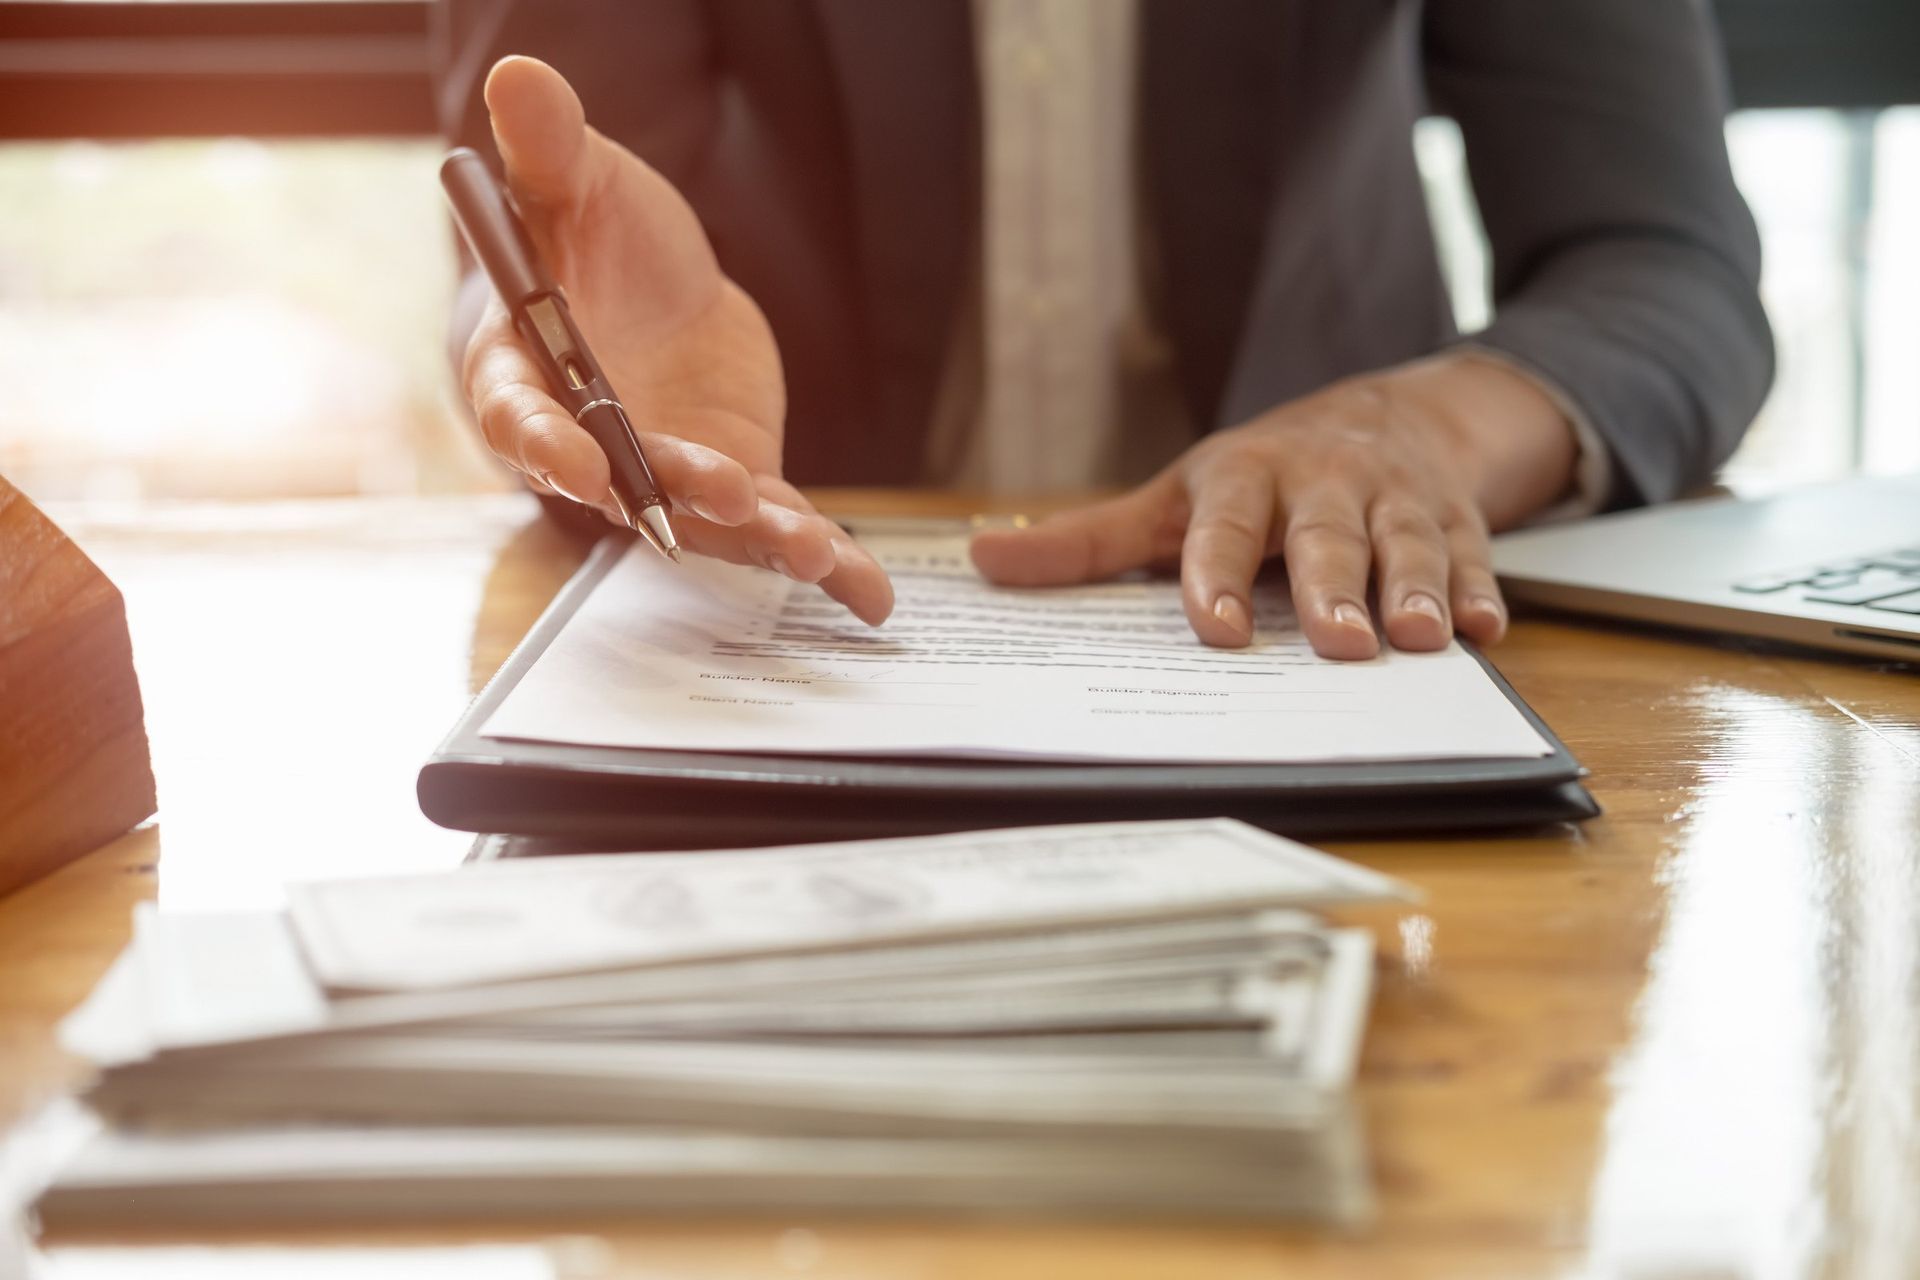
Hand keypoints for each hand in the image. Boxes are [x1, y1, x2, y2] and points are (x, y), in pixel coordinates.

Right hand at [462, 57, 892, 624]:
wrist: (655, 282)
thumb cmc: (590, 235)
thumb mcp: (580, 182)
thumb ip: (550, 148)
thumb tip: (518, 77)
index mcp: (525, 374)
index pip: (521, 417)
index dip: (545, 443)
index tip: (578, 463)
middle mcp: (590, 445)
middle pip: (625, 483)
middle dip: (674, 492)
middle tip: (727, 491)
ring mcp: (665, 474)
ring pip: (705, 521)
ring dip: (757, 539)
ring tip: (815, 552)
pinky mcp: (733, 484)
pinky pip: (774, 527)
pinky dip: (824, 562)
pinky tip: (872, 597)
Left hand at [970, 353, 1579, 657]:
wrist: (1387, 413)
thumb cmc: (1261, 476)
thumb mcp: (1174, 497)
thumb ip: (1089, 539)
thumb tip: (982, 559)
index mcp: (1244, 478)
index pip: (1225, 528)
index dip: (1216, 575)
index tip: (1212, 628)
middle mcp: (1321, 482)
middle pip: (1327, 537)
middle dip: (1334, 588)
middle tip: (1336, 645)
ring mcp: (1393, 497)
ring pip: (1407, 544)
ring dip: (1419, 590)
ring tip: (1424, 639)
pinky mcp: (1453, 514)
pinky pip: (1472, 551)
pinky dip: (1482, 589)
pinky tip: (1486, 631)